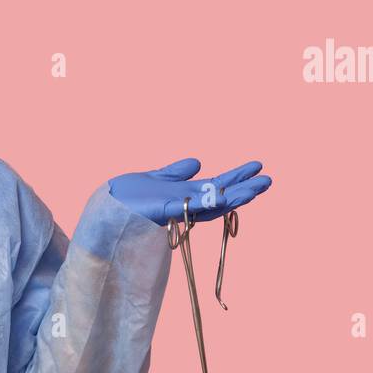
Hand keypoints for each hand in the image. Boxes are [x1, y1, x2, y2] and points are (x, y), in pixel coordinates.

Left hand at [108, 158, 271, 226]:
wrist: (104, 206)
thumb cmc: (127, 196)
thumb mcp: (155, 179)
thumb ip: (175, 172)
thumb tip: (197, 162)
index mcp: (184, 196)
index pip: (216, 187)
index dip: (236, 179)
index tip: (256, 167)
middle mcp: (183, 205)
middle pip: (220, 197)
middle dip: (244, 189)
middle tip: (268, 180)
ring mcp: (174, 208)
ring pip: (210, 203)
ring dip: (234, 196)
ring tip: (257, 188)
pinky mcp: (160, 210)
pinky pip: (187, 206)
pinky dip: (205, 202)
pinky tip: (223, 196)